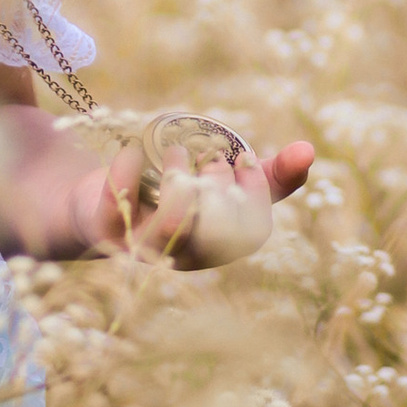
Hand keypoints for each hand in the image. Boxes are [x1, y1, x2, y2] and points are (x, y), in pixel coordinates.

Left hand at [79, 136, 314, 270]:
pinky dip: (129, 167)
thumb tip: (309, 150)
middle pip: (215, 226)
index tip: (243, 159)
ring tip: (178, 152)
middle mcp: (182, 257)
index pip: (252, 229)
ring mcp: (141, 247)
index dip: (255, 190)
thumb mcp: (220, 185)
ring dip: (181, 175)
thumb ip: (266, 175)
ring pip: (172, 224)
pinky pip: (117, 201)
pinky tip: (136, 149)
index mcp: (216, 248)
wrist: (97, 206)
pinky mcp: (105, 230)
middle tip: (206, 155)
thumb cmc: (169, 195)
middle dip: (216, 181)